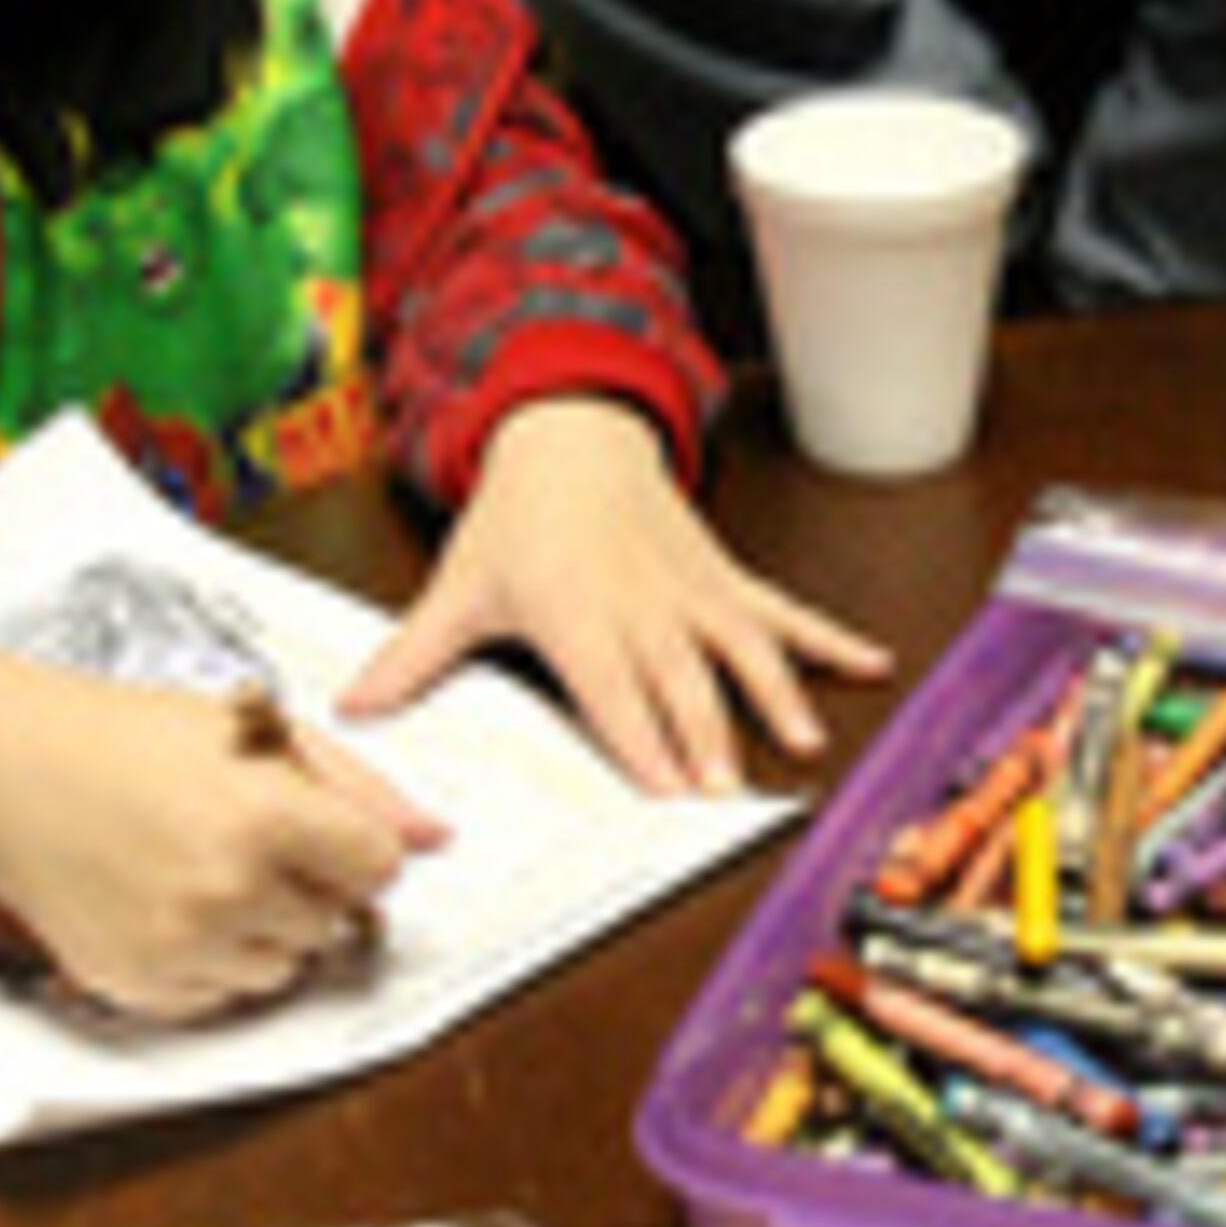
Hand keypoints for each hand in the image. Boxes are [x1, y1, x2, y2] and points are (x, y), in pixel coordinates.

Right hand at [0, 643, 441, 1018]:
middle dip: (306, 885)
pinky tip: (168, 904)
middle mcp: (228, 889)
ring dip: (262, 929)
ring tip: (203, 869)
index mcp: (266, 815)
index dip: (353, 845)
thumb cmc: (129, 740)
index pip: (378, 869)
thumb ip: (357, 785)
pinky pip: (221, 997)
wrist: (12, 775)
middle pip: (333, 922)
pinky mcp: (142, 984)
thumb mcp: (254, 730)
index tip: (319, 829)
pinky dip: (210, 961)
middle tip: (242, 839)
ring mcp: (183, 945)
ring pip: (283, 968)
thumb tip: (434, 836)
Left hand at [340, 399, 889, 794]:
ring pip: (741, 647)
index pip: (612, 685)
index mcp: (575, 610)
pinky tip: (873, 663)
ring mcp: (691, 589)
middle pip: (681, 678)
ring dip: (775, 694)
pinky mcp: (724, 578)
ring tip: (804, 742)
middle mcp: (641, 601)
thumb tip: (352, 709)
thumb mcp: (460, 586)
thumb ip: (412, 657)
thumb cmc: (516, 518)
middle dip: (708, 735)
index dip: (642, 737)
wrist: (570, 433)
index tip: (665, 788)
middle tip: (727, 793)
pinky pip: (783, 611)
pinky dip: (831, 638)